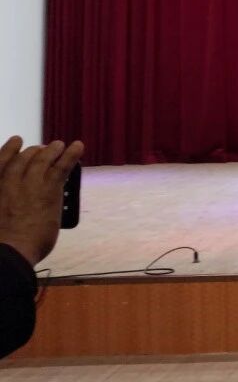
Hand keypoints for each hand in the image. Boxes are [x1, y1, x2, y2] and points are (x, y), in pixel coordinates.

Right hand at [0, 137, 84, 265]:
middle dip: (34, 152)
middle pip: (23, 158)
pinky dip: (71, 154)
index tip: (16, 141)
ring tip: (59, 145)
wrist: (9, 250)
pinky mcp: (49, 188)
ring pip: (43, 159)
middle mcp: (8, 180)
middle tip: (43, 149)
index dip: (9, 149)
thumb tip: (16, 210)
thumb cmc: (1, 242)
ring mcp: (30, 183)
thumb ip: (5, 205)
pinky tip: (78, 146)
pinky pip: (62, 166)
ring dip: (52, 150)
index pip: (1, 161)